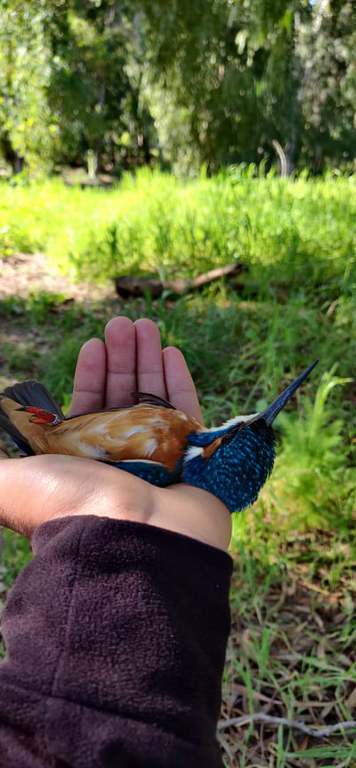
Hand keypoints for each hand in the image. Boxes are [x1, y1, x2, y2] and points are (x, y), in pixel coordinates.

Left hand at [0, 318, 230, 550]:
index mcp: (84, 462)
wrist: (133, 540)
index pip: (88, 408)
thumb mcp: (11, 479)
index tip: (93, 343)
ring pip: (155, 398)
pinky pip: (187, 412)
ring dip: (148, 360)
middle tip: (123, 323)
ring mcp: (159, 458)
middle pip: (123, 396)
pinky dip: (179, 381)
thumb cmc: (70, 506)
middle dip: (122, 358)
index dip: (90, 374)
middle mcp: (121, 459)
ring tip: (145, 325)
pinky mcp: (194, 457)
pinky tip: (170, 351)